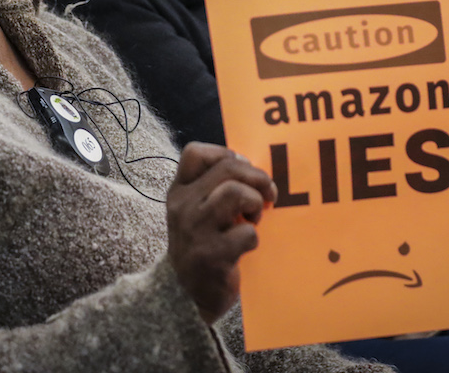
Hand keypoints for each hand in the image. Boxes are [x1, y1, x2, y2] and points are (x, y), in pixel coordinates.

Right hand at [166, 142, 276, 323]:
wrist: (184, 295)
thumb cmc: (201, 245)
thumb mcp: (197, 211)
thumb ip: (216, 188)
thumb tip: (252, 166)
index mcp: (180, 191)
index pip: (194, 153)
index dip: (225, 153)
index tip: (243, 169)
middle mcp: (184, 206)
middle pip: (228, 168)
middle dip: (257, 177)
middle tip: (268, 195)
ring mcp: (196, 230)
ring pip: (235, 193)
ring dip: (255, 203)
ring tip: (255, 218)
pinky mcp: (211, 255)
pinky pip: (246, 233)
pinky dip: (254, 238)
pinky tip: (247, 246)